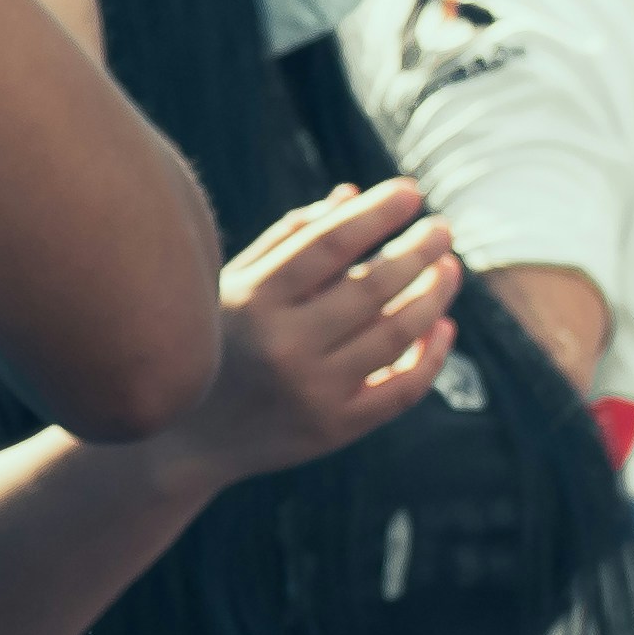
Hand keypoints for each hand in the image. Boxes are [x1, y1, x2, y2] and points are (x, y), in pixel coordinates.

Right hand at [178, 182, 461, 483]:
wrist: (185, 443)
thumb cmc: (218, 345)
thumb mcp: (235, 287)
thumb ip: (287, 240)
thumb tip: (351, 194)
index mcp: (253, 300)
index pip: (328, 243)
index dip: (376, 213)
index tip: (411, 191)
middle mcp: (283, 346)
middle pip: (372, 286)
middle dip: (418, 250)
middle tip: (442, 228)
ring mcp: (312, 391)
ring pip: (397, 333)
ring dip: (434, 295)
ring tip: (448, 268)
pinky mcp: (334, 428)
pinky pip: (402, 389)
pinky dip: (433, 355)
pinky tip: (444, 325)